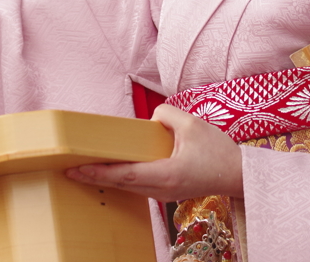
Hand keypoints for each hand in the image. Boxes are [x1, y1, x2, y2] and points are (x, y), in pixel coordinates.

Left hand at [65, 104, 242, 201]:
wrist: (239, 174)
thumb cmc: (219, 152)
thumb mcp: (192, 124)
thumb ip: (166, 116)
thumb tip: (150, 119)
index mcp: (166, 174)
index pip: (124, 174)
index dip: (98, 172)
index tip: (76, 169)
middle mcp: (162, 188)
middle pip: (121, 184)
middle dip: (95, 176)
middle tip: (70, 168)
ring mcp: (165, 193)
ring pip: (129, 187)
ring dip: (108, 178)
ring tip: (86, 168)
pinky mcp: (169, 190)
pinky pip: (139, 185)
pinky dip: (123, 178)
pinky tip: (113, 169)